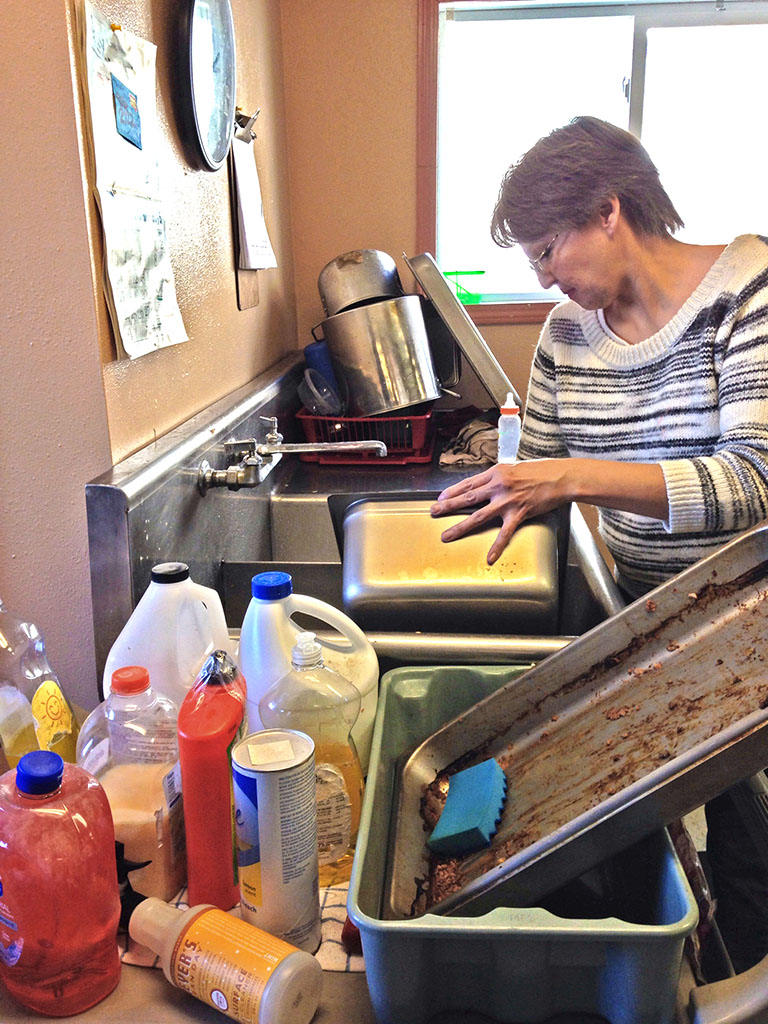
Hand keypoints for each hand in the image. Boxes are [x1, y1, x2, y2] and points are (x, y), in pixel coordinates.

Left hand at [430, 459, 572, 564]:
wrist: (561, 477)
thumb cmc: (541, 471)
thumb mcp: (514, 468)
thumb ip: (498, 477)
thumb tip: (486, 485)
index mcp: (496, 473)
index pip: (469, 483)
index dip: (453, 491)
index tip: (440, 497)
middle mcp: (498, 486)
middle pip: (467, 498)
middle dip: (448, 506)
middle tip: (433, 512)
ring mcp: (508, 501)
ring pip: (478, 516)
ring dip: (460, 526)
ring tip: (447, 535)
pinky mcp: (519, 513)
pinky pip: (505, 533)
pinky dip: (496, 546)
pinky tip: (489, 557)